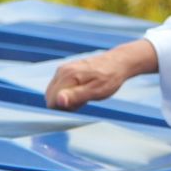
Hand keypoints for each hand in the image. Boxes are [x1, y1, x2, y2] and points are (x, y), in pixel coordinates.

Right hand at [43, 40, 157, 110]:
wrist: (118, 63)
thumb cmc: (109, 78)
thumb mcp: (95, 91)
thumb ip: (75, 97)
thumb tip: (58, 101)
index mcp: (67, 76)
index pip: (52, 101)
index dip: (65, 108)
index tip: (80, 104)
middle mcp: (61, 71)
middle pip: (51, 98)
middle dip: (65, 104)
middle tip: (84, 99)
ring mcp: (63, 70)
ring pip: (55, 93)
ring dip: (68, 99)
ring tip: (85, 94)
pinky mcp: (66, 71)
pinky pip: (60, 88)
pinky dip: (70, 93)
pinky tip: (83, 90)